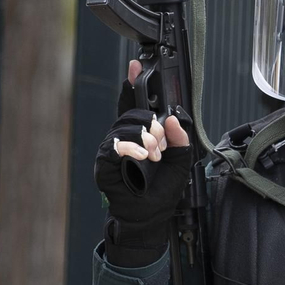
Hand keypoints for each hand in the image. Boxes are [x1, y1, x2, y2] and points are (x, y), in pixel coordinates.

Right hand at [95, 59, 192, 266]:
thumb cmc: (161, 192)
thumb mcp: (180, 163)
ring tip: (154, 157)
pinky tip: (141, 157)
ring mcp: (111, 149)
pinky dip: (131, 149)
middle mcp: (123, 138)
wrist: (148, 218)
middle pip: (133, 114)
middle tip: (162, 147)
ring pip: (125, 127)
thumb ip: (180, 140)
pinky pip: (114, 146)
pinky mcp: (104, 163)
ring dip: (145, 139)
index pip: (134, 105)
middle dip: (152, 126)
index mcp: (140, 135)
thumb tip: (172, 118)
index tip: (135, 66)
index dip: (132, 85)